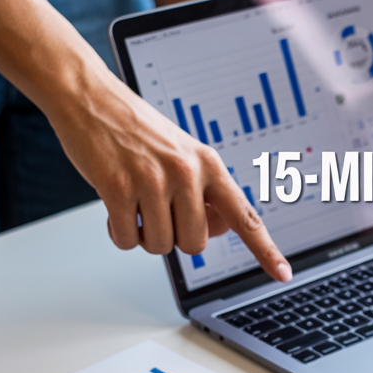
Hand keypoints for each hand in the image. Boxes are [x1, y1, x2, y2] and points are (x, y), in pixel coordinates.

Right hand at [0, 0, 290, 279]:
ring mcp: (153, 181)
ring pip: (159, 245)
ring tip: (134, 203)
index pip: (245, 217)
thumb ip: (204, 191)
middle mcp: (187, 173)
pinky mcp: (118, 189)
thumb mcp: (183, 153)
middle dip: (173, 237)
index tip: (283, 275)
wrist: (90, 97)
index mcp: (209, 164)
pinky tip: (114, 208)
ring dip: (143, 235)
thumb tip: (218, 229)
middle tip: (156, 209)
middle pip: (194, 244)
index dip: (265, 250)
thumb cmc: (136, 128)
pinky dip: (119, 233)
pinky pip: (127, 240)